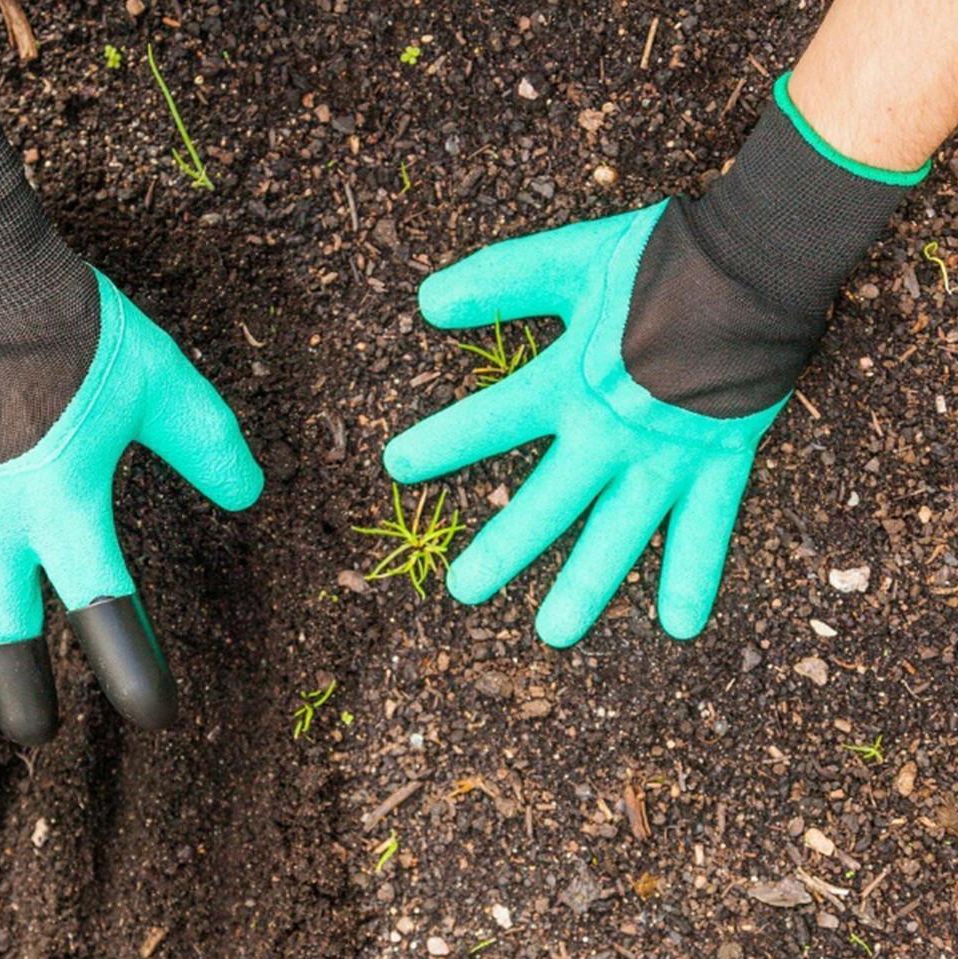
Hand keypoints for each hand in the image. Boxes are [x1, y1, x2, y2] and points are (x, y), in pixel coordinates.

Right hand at [0, 274, 260, 742]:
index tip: (155, 717)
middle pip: (1, 639)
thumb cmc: (71, 324)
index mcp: (64, 505)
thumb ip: (208, 443)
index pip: (105, 611)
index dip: (133, 671)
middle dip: (22, 699)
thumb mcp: (160, 381)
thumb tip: (252, 496)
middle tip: (38, 737)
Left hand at [384, 71, 920, 648]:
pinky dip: (693, 576)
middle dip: (503, 549)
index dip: (442, 443)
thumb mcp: (569, 259)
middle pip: (547, 502)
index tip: (396, 470)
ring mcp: (665, 455)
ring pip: (618, 534)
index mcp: (569, 381)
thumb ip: (500, 281)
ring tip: (554, 634)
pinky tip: (678, 627)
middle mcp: (610, 432)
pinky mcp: (718, 463)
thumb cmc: (660, 258)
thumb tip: (425, 303)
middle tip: (462, 590)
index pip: (493, 420)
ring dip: (587, 586)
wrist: (756, 262)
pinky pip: (705, 530)